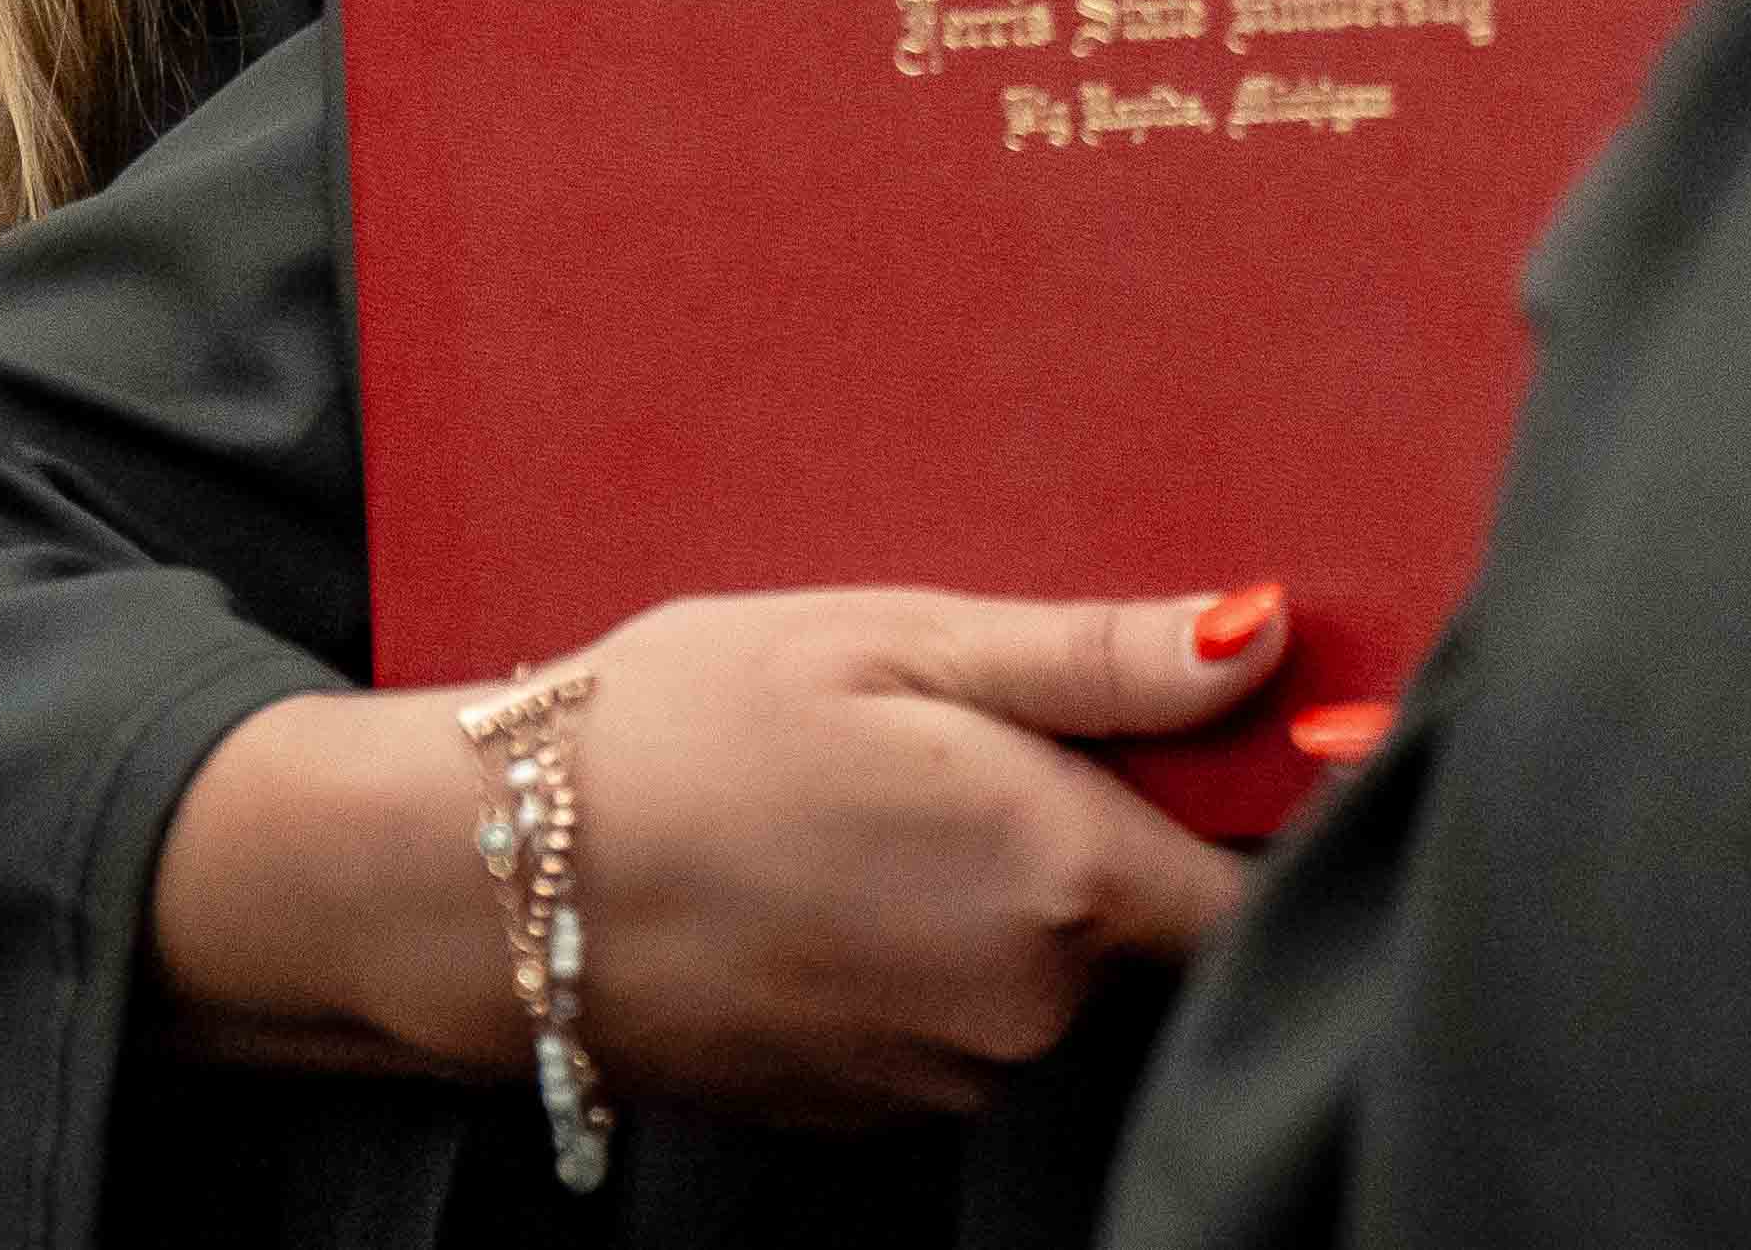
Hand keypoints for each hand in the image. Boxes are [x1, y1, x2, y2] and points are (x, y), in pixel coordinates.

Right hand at [169, 582, 1285, 1122]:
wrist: (481, 887)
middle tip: (962, 730)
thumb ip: (1100, 658)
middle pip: (1144, 925)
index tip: (1197, 737)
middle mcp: (1029, 1008)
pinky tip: (822, 877)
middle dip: (1091, 832)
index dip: (1247, 805)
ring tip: (868, 795)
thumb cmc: (685, 729)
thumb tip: (1269, 639)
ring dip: (998, 897)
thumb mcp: (897, 639)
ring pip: (1044, 978)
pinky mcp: (871, 1111)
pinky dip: (918, 956)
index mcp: (1062, 877)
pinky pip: (955, 1024)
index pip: (1254, 879)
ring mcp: (946, 1077)